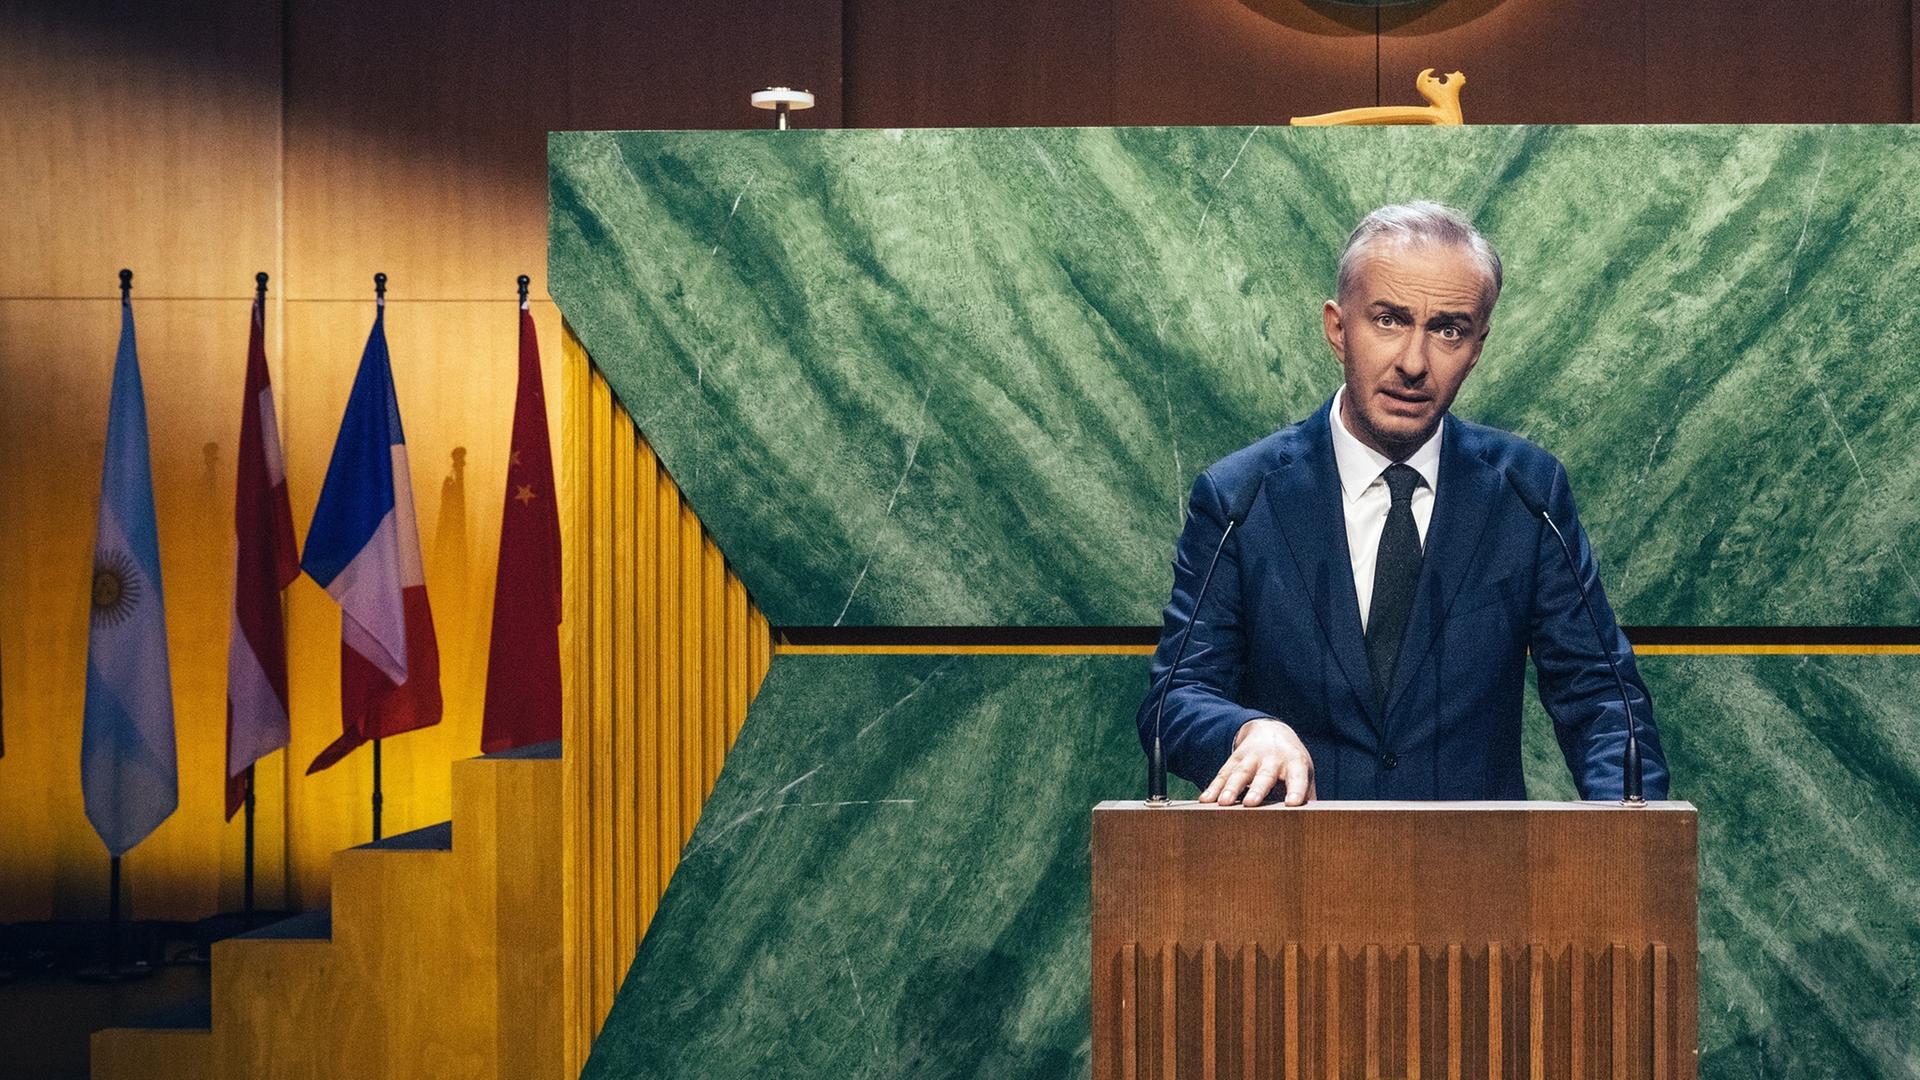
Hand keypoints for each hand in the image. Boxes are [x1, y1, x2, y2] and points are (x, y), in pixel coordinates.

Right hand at [1199, 718, 1315, 806]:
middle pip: (1264, 775)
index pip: (1297, 776)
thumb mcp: (1303, 772)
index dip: (1296, 789)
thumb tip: (1316, 823)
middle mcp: (1272, 758)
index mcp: (1295, 762)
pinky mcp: (1234, 760)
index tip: (1293, 803)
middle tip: (1250, 803)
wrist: (1270, 730)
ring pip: (1240, 773)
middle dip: (1257, 789)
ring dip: (1230, 788)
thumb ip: (1307, 795)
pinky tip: (1205, 800)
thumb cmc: (1291, 762)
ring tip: (1223, 803)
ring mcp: (1251, 757)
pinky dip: (1213, 787)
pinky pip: (1222, 774)